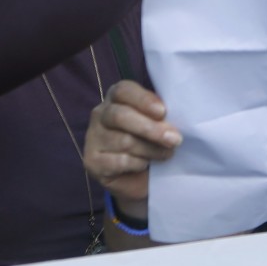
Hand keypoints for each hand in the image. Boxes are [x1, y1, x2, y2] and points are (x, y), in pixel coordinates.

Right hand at [83, 80, 181, 217]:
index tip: (163, 112)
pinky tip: (146, 164)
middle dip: (151, 129)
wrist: (141, 175)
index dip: (143, 99)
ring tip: (167, 153)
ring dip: (151, 149)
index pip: (123, 90)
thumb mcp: (160, 122)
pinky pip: (119, 161)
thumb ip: (162, 115)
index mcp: (117, 98)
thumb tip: (169, 118)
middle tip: (175, 139)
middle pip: (121, 116)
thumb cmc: (152, 140)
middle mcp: (101, 114)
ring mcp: (93, 138)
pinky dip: (138, 164)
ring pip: (124, 141)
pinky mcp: (92, 161)